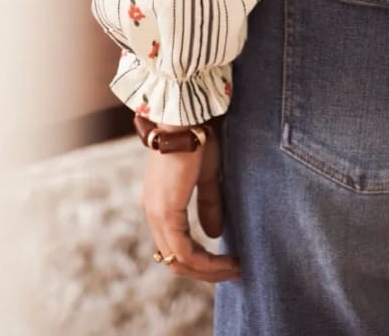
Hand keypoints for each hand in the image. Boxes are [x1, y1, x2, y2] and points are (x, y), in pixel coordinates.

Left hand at [141, 124, 241, 282]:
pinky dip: (207, 261)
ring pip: (179, 259)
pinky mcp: (166, 211)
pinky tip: (227, 259)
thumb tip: (215, 234)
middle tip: (234, 272)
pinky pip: (184, 250)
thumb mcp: (206, 175)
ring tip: (235, 269)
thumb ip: (208, 204)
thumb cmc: (197, 137)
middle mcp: (153, 212)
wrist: (187, 117)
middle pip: (176, 260)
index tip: (228, 262)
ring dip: (209, 270)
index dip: (202, 261)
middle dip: (207, 271)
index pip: (176, 247)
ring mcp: (156, 213)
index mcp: (160, 204)